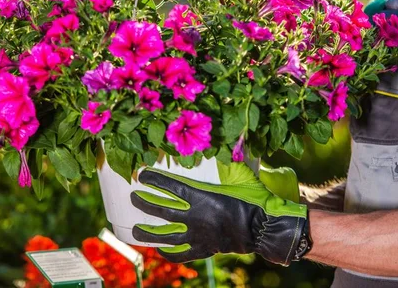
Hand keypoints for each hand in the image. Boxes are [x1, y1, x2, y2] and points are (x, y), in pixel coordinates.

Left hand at [130, 162, 307, 264]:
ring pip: (165, 235)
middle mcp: (194, 216)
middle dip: (144, 202)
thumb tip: (223, 144)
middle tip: (134, 197)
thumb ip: (228, 162)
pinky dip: (169, 252)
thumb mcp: (241, 176)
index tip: (142, 176)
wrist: (263, 228)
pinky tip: (160, 250)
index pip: (170, 186)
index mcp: (201, 196)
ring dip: (148, 232)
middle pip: (161, 209)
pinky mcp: (204, 249)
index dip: (154, 180)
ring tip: (135, 230)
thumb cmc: (254, 198)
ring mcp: (197, 234)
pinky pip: (181, 253)